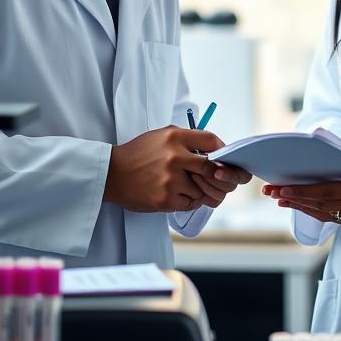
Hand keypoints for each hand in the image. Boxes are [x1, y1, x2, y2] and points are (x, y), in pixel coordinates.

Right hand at [104, 126, 247, 212]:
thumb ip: (188, 140)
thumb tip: (216, 150)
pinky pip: (190, 203)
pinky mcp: (165, 200)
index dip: (222, 150)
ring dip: (201, 191)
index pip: (212, 141)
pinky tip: (177, 195)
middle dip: (224, 177)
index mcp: (175, 137)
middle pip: (214, 169)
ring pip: (202, 190)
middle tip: (228, 180)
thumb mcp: (162, 136)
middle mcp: (175, 157)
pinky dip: (188, 201)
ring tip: (189, 187)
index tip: (224, 158)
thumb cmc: (139, 154)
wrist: (111, 174)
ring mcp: (170, 180)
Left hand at [261, 156, 340, 229]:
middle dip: (294, 198)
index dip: (302, 191)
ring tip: (280, 200)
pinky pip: (334, 218)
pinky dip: (316, 211)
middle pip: (321, 204)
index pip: (326, 192)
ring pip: (325, 214)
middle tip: (272, 192)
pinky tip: (302, 205)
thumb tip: (325, 165)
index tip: (282, 188)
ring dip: (301, 206)